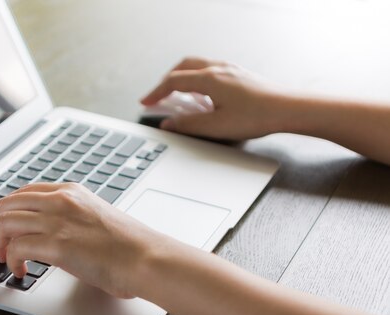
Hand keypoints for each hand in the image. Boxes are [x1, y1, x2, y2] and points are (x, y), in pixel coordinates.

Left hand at [0, 183, 156, 297]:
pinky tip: (22, 271)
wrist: (146, 258)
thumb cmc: (129, 245)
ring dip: (0, 244)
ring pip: (6, 223)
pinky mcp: (57, 245)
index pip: (25, 192)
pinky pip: (17, 248)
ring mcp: (58, 221)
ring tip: (8, 260)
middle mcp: (61, 201)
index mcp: (71, 192)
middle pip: (9, 204)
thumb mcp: (95, 217)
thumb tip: (52, 234)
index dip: (4, 204)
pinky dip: (12, 262)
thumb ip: (71, 218)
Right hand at [141, 57, 289, 140]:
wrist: (289, 109)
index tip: (146, 101)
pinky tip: (203, 96)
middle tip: (159, 96)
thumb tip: (169, 123)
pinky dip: (198, 79)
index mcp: (209, 79)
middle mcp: (218, 69)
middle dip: (167, 81)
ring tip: (179, 96)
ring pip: (197, 66)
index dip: (156, 92)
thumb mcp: (216, 127)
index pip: (173, 81)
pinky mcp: (240, 75)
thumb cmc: (258, 116)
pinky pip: (211, 70)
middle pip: (183, 67)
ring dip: (183, 78)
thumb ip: (188, 125)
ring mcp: (230, 69)